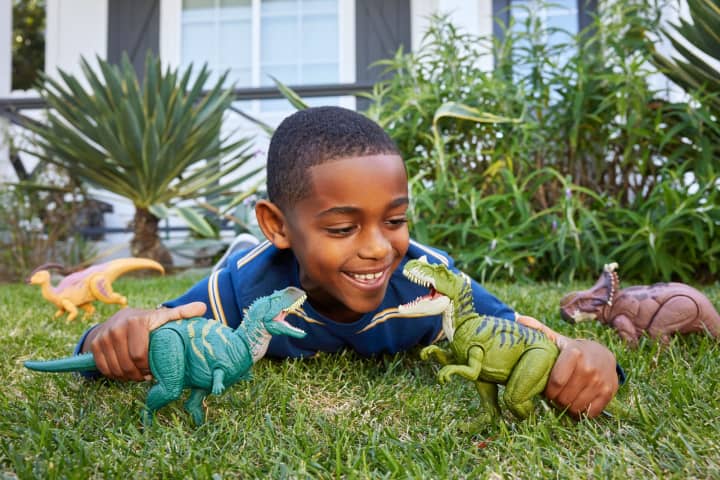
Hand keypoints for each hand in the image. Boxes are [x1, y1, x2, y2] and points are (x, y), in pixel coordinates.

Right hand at [81, 302, 206, 380]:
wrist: (120, 320)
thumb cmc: (149, 322)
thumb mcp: (165, 317)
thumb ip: (182, 313)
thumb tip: (203, 307)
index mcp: (136, 321)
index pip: (139, 355)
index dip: (148, 366)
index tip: (155, 367)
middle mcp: (117, 327)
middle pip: (128, 365)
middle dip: (139, 373)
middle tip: (147, 374)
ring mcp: (103, 337)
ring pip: (116, 369)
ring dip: (128, 376)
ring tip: (138, 373)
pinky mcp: (94, 346)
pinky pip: (104, 369)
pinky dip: (115, 375)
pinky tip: (126, 371)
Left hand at [544, 338, 617, 417]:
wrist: (603, 355)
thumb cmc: (572, 350)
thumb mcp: (556, 339)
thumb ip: (538, 330)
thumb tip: (518, 319)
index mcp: (574, 353)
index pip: (556, 382)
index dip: (548, 390)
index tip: (547, 389)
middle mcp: (589, 367)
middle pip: (564, 398)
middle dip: (556, 399)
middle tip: (556, 393)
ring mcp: (601, 381)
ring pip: (576, 407)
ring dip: (568, 406)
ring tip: (566, 396)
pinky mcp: (609, 393)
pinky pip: (590, 412)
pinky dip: (581, 411)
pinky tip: (578, 400)